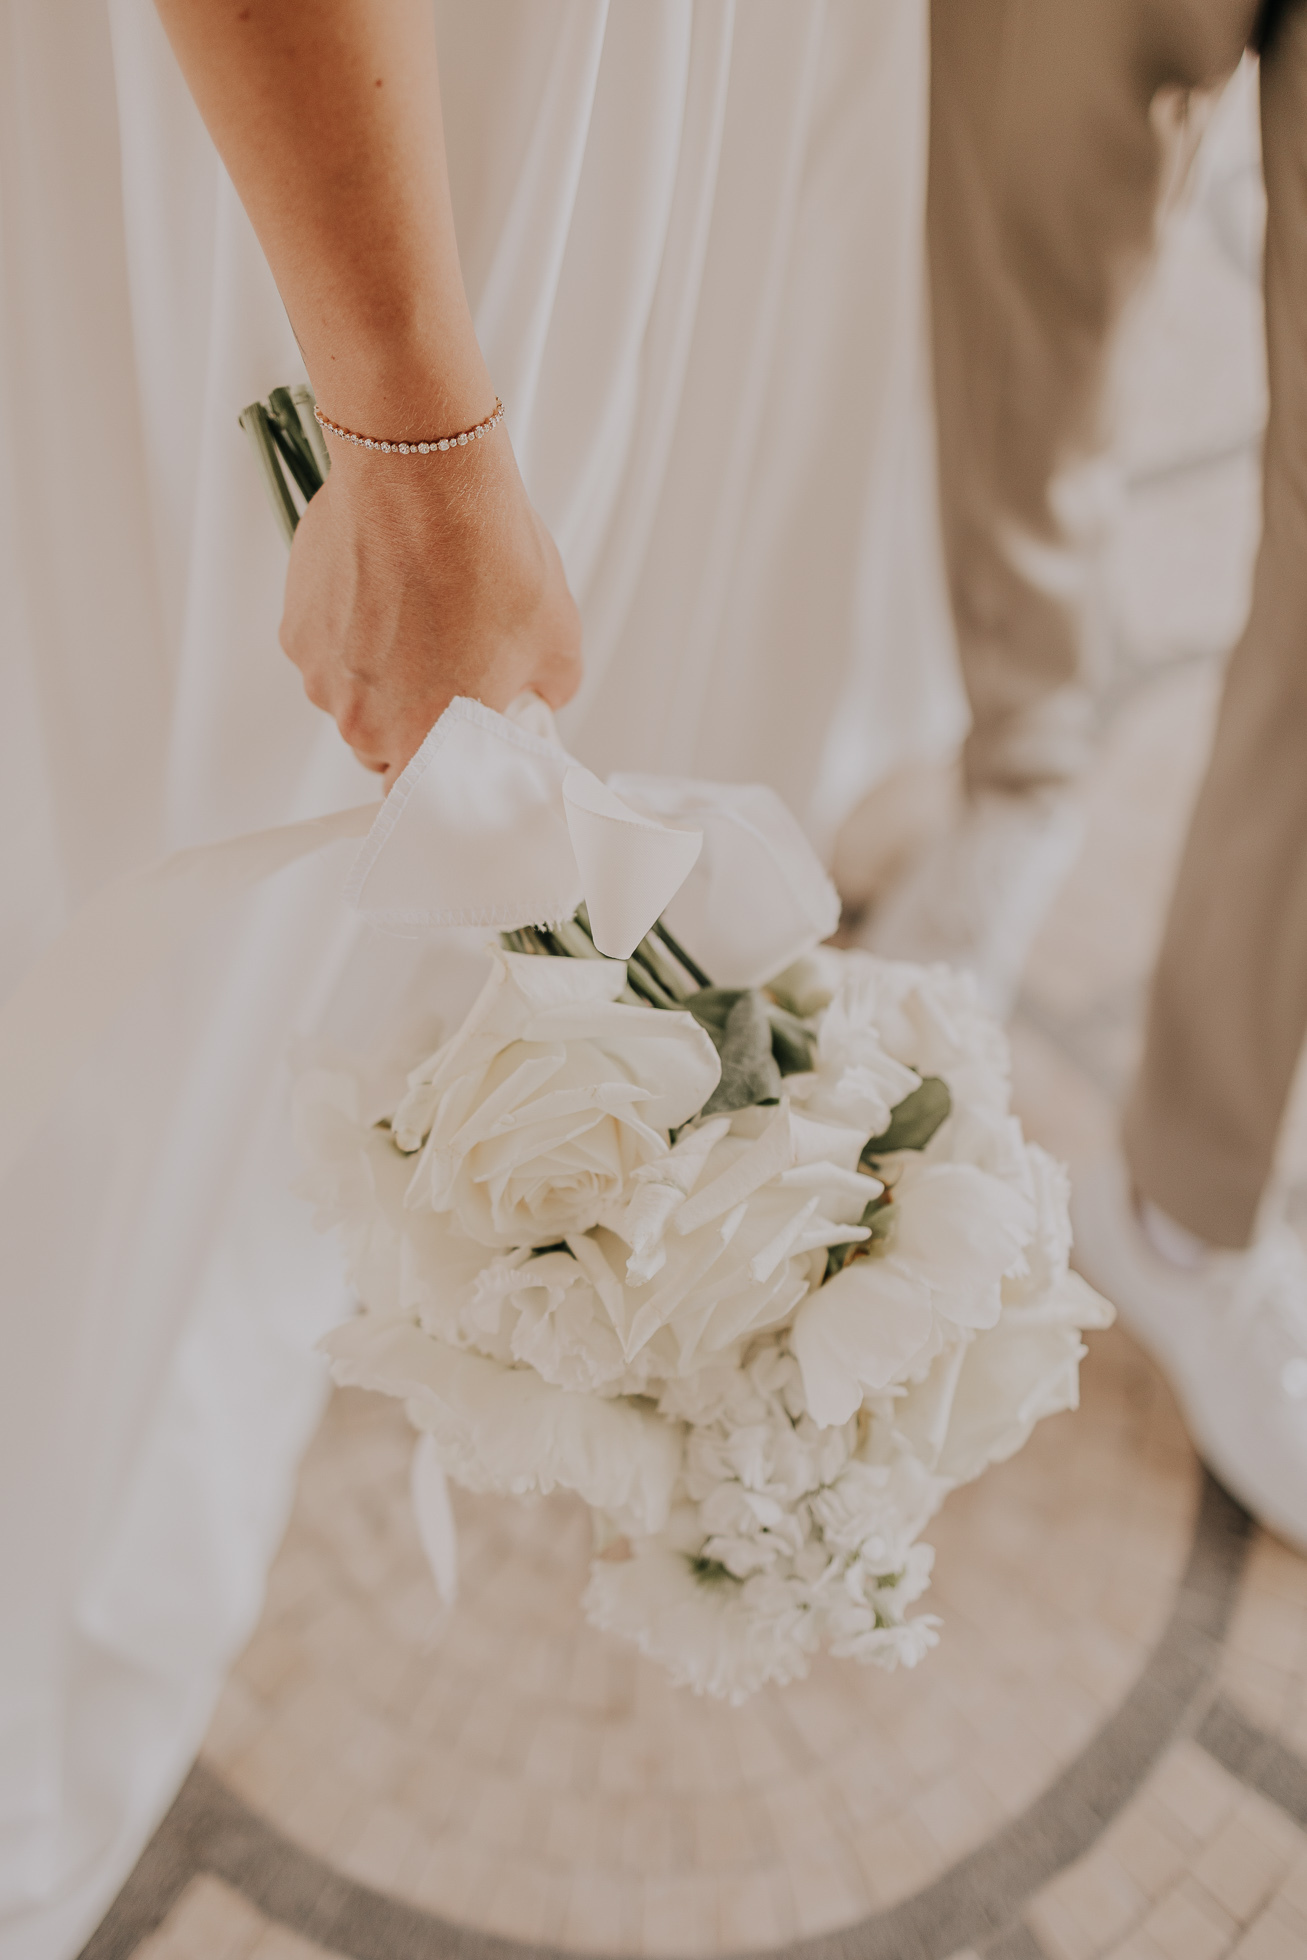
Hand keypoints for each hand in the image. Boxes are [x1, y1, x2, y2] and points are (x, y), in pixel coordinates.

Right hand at [280, 424, 581, 787]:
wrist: (425, 476)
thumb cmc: (489, 557)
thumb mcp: (556, 642)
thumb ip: (546, 693)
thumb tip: (539, 697)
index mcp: (420, 742)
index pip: (414, 798)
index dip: (433, 778)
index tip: (448, 756)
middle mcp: (360, 721)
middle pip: (380, 745)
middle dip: (411, 716)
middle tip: (447, 665)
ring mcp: (321, 673)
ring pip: (350, 694)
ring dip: (377, 670)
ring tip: (417, 613)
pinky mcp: (297, 625)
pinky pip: (325, 646)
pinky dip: (348, 627)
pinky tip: (384, 586)